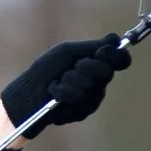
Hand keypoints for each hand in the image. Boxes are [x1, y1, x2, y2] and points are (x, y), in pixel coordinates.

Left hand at [0, 33, 131, 138]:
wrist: (30, 90)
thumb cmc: (47, 68)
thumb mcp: (68, 52)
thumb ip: (91, 46)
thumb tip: (116, 38)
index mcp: (98, 65)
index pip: (121, 60)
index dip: (114, 55)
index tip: (100, 52)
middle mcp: (100, 82)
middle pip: (107, 72)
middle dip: (85, 67)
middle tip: (70, 68)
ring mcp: (93, 98)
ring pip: (91, 86)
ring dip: (69, 80)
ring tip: (58, 82)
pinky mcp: (84, 112)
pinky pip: (79, 99)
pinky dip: (63, 92)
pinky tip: (55, 94)